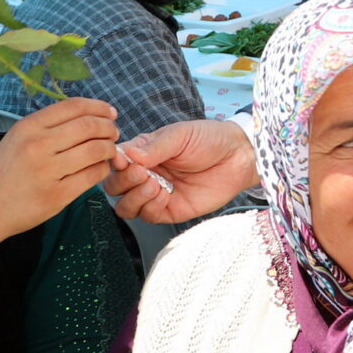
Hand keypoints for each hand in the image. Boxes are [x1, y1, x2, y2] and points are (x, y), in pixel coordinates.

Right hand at [0, 96, 120, 233]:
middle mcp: (38, 145)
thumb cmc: (3, 171)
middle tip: (113, 133)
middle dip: (108, 128)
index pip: (74, 106)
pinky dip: (102, 169)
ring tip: (109, 151)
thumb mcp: (17, 138)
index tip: (110, 113)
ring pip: (95, 150)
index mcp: (28, 126)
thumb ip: (47, 126)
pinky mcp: (56, 196)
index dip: (99, 107)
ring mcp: (47, 171)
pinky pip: (92, 176)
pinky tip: (100, 169)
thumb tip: (88, 115)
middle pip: (89, 126)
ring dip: (109, 148)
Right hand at [104, 119, 255, 222]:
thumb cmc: (209, 139)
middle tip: (142, 173)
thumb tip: (128, 154)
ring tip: (154, 184)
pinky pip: (148, 216)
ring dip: (134, 197)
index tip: (123, 160)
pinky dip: (150, 207)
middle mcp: (145, 174)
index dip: (114, 163)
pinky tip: (164, 195)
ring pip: (126, 207)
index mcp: (143, 153)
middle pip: (114, 187)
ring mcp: (156, 194)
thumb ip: (154, 147)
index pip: (115, 162)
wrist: (238, 157)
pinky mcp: (170, 211)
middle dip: (123, 182)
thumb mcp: (180, 135)